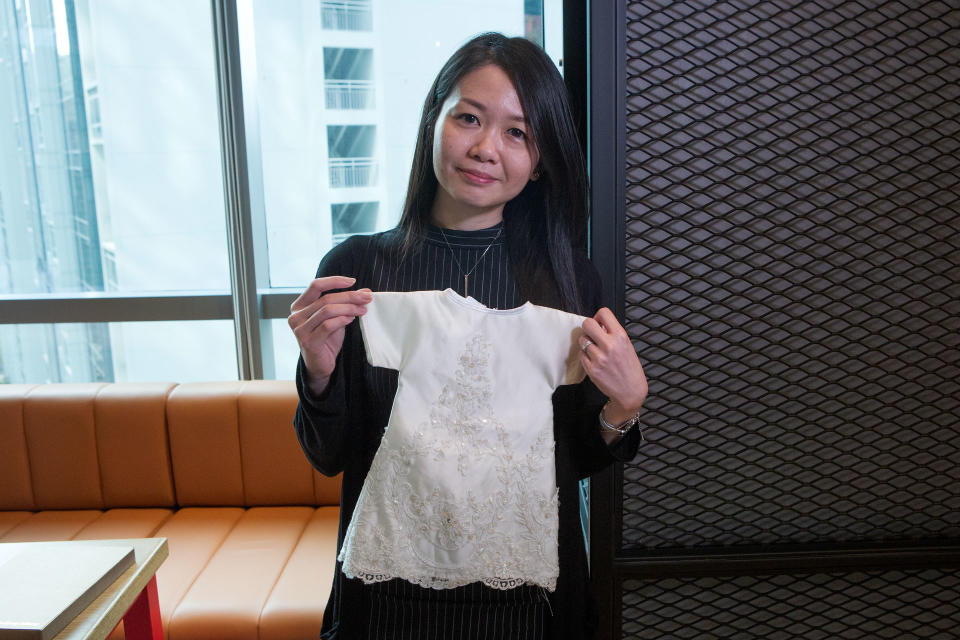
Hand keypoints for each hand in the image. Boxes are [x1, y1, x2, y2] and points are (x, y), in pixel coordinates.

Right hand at [288, 276, 371, 393]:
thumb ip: (345, 304)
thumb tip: (365, 291)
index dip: (334, 281)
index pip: (315, 285)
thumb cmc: (326, 339)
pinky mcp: (308, 341)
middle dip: (349, 296)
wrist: (320, 365)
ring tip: (363, 310)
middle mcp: (295, 316)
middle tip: (366, 297)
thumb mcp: (336, 318)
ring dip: (349, 308)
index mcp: (299, 306)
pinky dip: (342, 320)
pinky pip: (327, 325)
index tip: (353, 281)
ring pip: (327, 310)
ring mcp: (300, 329)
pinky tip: (351, 319)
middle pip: (325, 298)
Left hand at [579, 308, 647, 423]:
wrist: (630, 391)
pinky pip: (581, 354)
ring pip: (582, 339)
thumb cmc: (630, 368)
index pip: (604, 313)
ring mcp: (599, 357)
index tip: (600, 323)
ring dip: (586, 342)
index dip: (599, 316)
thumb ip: (613, 333)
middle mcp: (609, 345)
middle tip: (593, 334)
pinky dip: (585, 355)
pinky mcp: (591, 369)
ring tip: (595, 349)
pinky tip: (594, 359)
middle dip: (589, 327)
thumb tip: (599, 323)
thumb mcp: (627, 346)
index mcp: (620, 337)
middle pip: (587, 323)